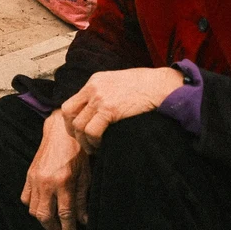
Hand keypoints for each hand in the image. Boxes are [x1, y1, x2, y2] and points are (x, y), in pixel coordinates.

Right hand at [21, 110, 89, 229]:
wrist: (61, 132)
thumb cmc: (77, 152)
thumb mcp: (86, 176)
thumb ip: (82, 199)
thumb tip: (83, 220)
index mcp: (63, 183)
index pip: (65, 215)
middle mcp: (46, 183)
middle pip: (45, 216)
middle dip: (54, 229)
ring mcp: (35, 179)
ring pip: (33, 210)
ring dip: (43, 219)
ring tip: (53, 221)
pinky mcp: (29, 175)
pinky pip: (26, 197)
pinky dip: (33, 206)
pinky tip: (43, 206)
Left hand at [61, 67, 184, 152]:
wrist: (161, 84)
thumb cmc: (146, 86)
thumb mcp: (118, 82)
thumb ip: (106, 92)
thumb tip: (101, 108)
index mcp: (94, 81)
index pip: (71, 102)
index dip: (71, 120)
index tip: (79, 131)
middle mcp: (92, 88)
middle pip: (69, 113)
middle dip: (73, 131)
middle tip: (83, 142)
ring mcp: (99, 99)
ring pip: (79, 125)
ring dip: (83, 140)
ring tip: (93, 148)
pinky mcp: (109, 110)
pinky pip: (92, 131)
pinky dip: (94, 141)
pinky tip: (101, 145)